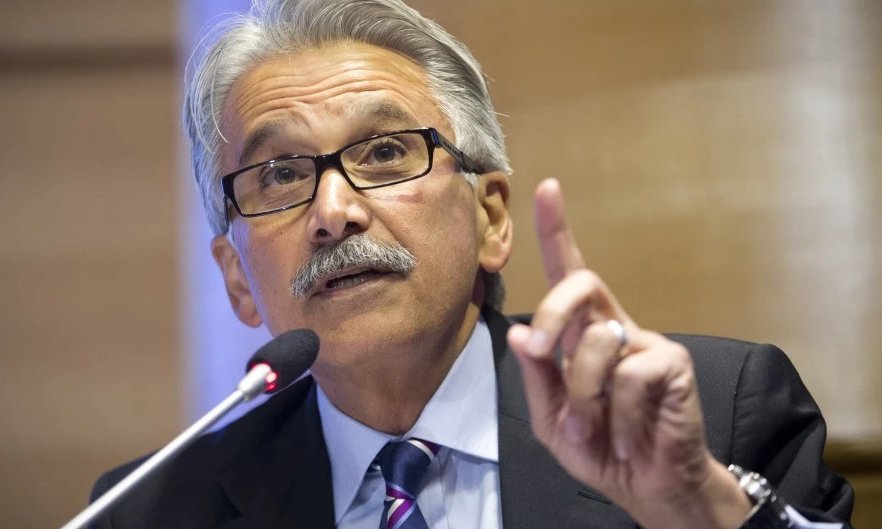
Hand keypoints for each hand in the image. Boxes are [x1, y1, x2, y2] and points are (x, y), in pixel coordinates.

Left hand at [507, 179, 749, 528]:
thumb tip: (519, 333)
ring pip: (597, 340)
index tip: (546, 186)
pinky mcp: (673, 361)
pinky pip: (630, 372)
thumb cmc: (601, 447)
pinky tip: (632, 434)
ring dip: (585, 396)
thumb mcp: (552, 417)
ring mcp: (646, 340)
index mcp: (582, 334)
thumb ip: (537, 376)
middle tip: (543, 351)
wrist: (647, 486)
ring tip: (601, 428)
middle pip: (580, 285)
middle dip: (551, 315)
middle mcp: (614, 326)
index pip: (570, 273)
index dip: (557, 231)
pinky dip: (621, 415)